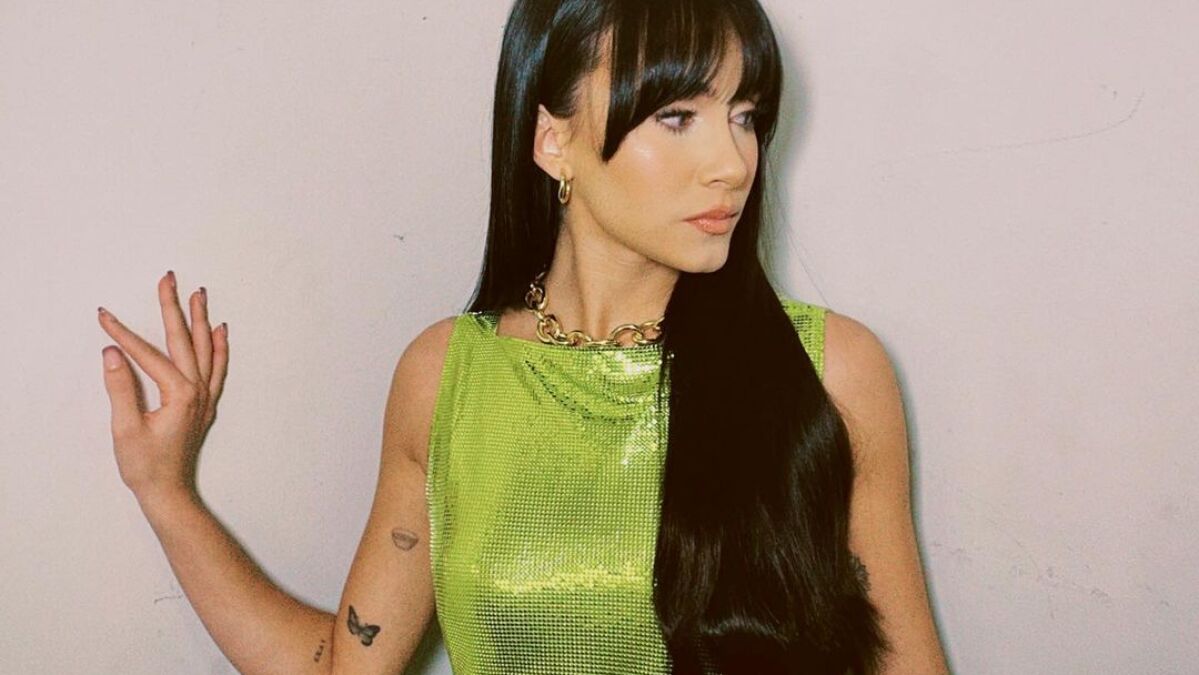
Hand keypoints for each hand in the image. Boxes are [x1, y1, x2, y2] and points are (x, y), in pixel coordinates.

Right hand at [98, 270, 228, 500]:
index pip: (149, 355)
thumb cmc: (146, 466)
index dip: (124, 335)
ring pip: (205, 349)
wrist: (168, 493)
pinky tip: (221, 331)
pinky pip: (217, 368)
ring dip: (200, 320)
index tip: (105, 316)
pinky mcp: (205, 405)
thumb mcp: (126, 429)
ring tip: (198, 294)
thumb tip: (113, 353)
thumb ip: (121, 389)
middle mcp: (198, 391)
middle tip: (169, 278)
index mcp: (180, 394)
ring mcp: (205, 397)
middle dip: (174, 307)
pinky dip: (219, 347)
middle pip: (184, 340)